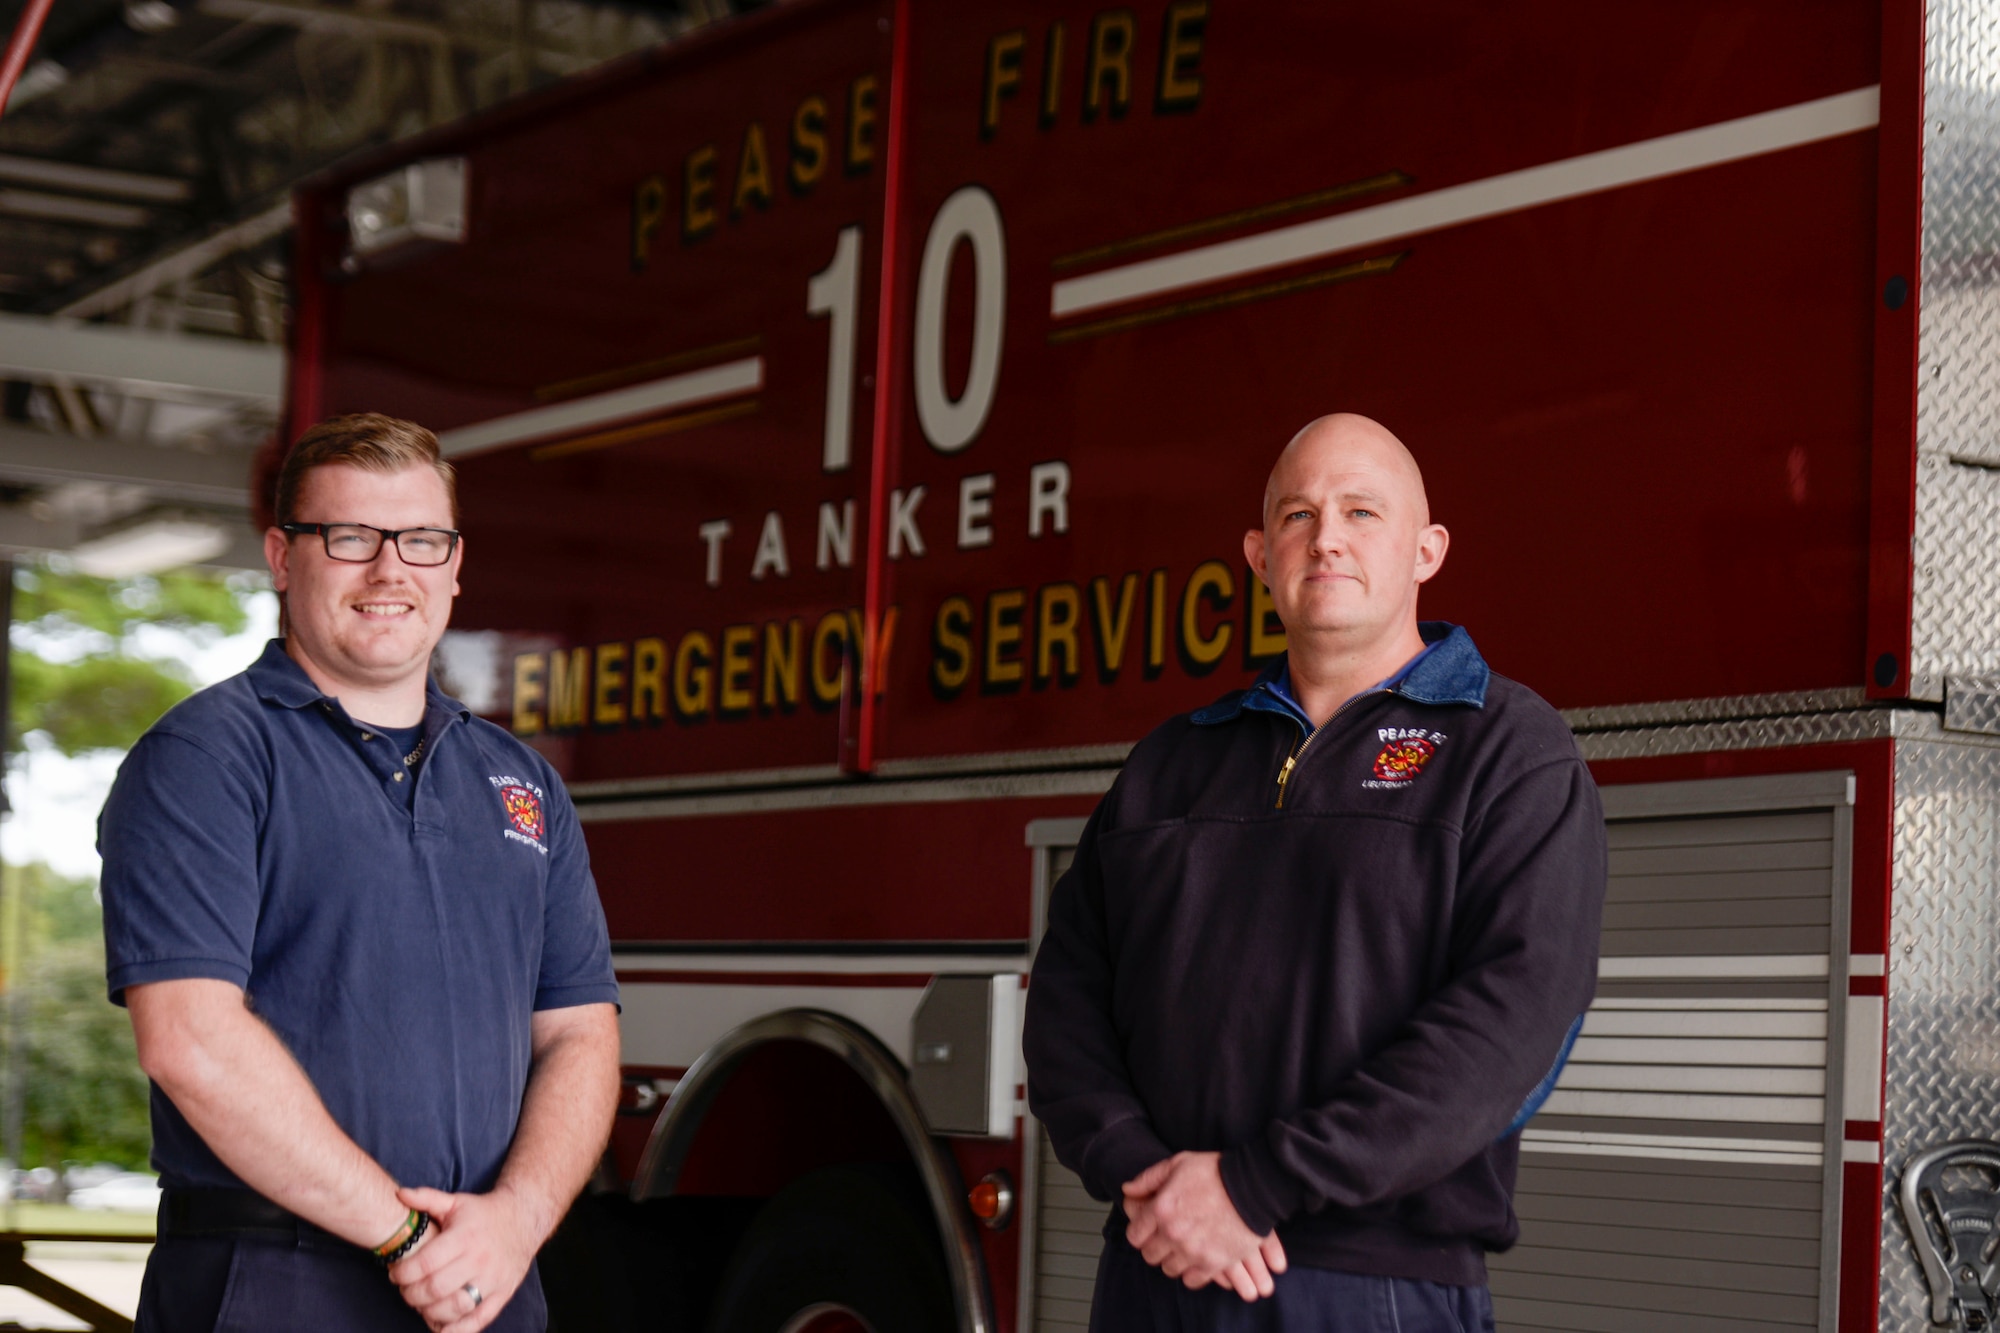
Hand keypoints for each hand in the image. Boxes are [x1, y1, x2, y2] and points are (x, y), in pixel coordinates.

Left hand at [388, 1186, 539, 1331]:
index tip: (394, 1274)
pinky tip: (439, 1326)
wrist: (524, 1219)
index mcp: (465, 1236)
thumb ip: (427, 1198)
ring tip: (421, 1304)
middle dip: (411, 1294)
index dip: (403, 1273)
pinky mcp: (502, 1294)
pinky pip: (477, 1320)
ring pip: (454, 1307)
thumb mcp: (456, 1202)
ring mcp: (493, 1279)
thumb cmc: (483, 1213)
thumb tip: (399, 1194)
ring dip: (429, 1311)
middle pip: (435, 1289)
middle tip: (404, 1290)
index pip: (425, 1263)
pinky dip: (456, 1330)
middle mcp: (480, 1259)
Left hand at [1123, 1153, 1286, 1300]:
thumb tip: (1128, 1190)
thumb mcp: (1178, 1164)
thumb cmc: (1215, 1171)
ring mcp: (1194, 1251)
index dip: (1140, 1233)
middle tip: (1167, 1240)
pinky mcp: (1215, 1263)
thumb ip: (1149, 1178)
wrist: (1254, 1186)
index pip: (1135, 1236)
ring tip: (1183, 1249)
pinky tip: (1197, 1260)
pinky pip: (1193, 1280)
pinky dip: (1193, 1273)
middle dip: (1155, 1248)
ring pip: (1170, 1269)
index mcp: (1161, 1209)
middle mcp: (1173, 1234)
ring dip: (1174, 1260)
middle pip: (1151, 1255)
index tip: (1149, 1230)